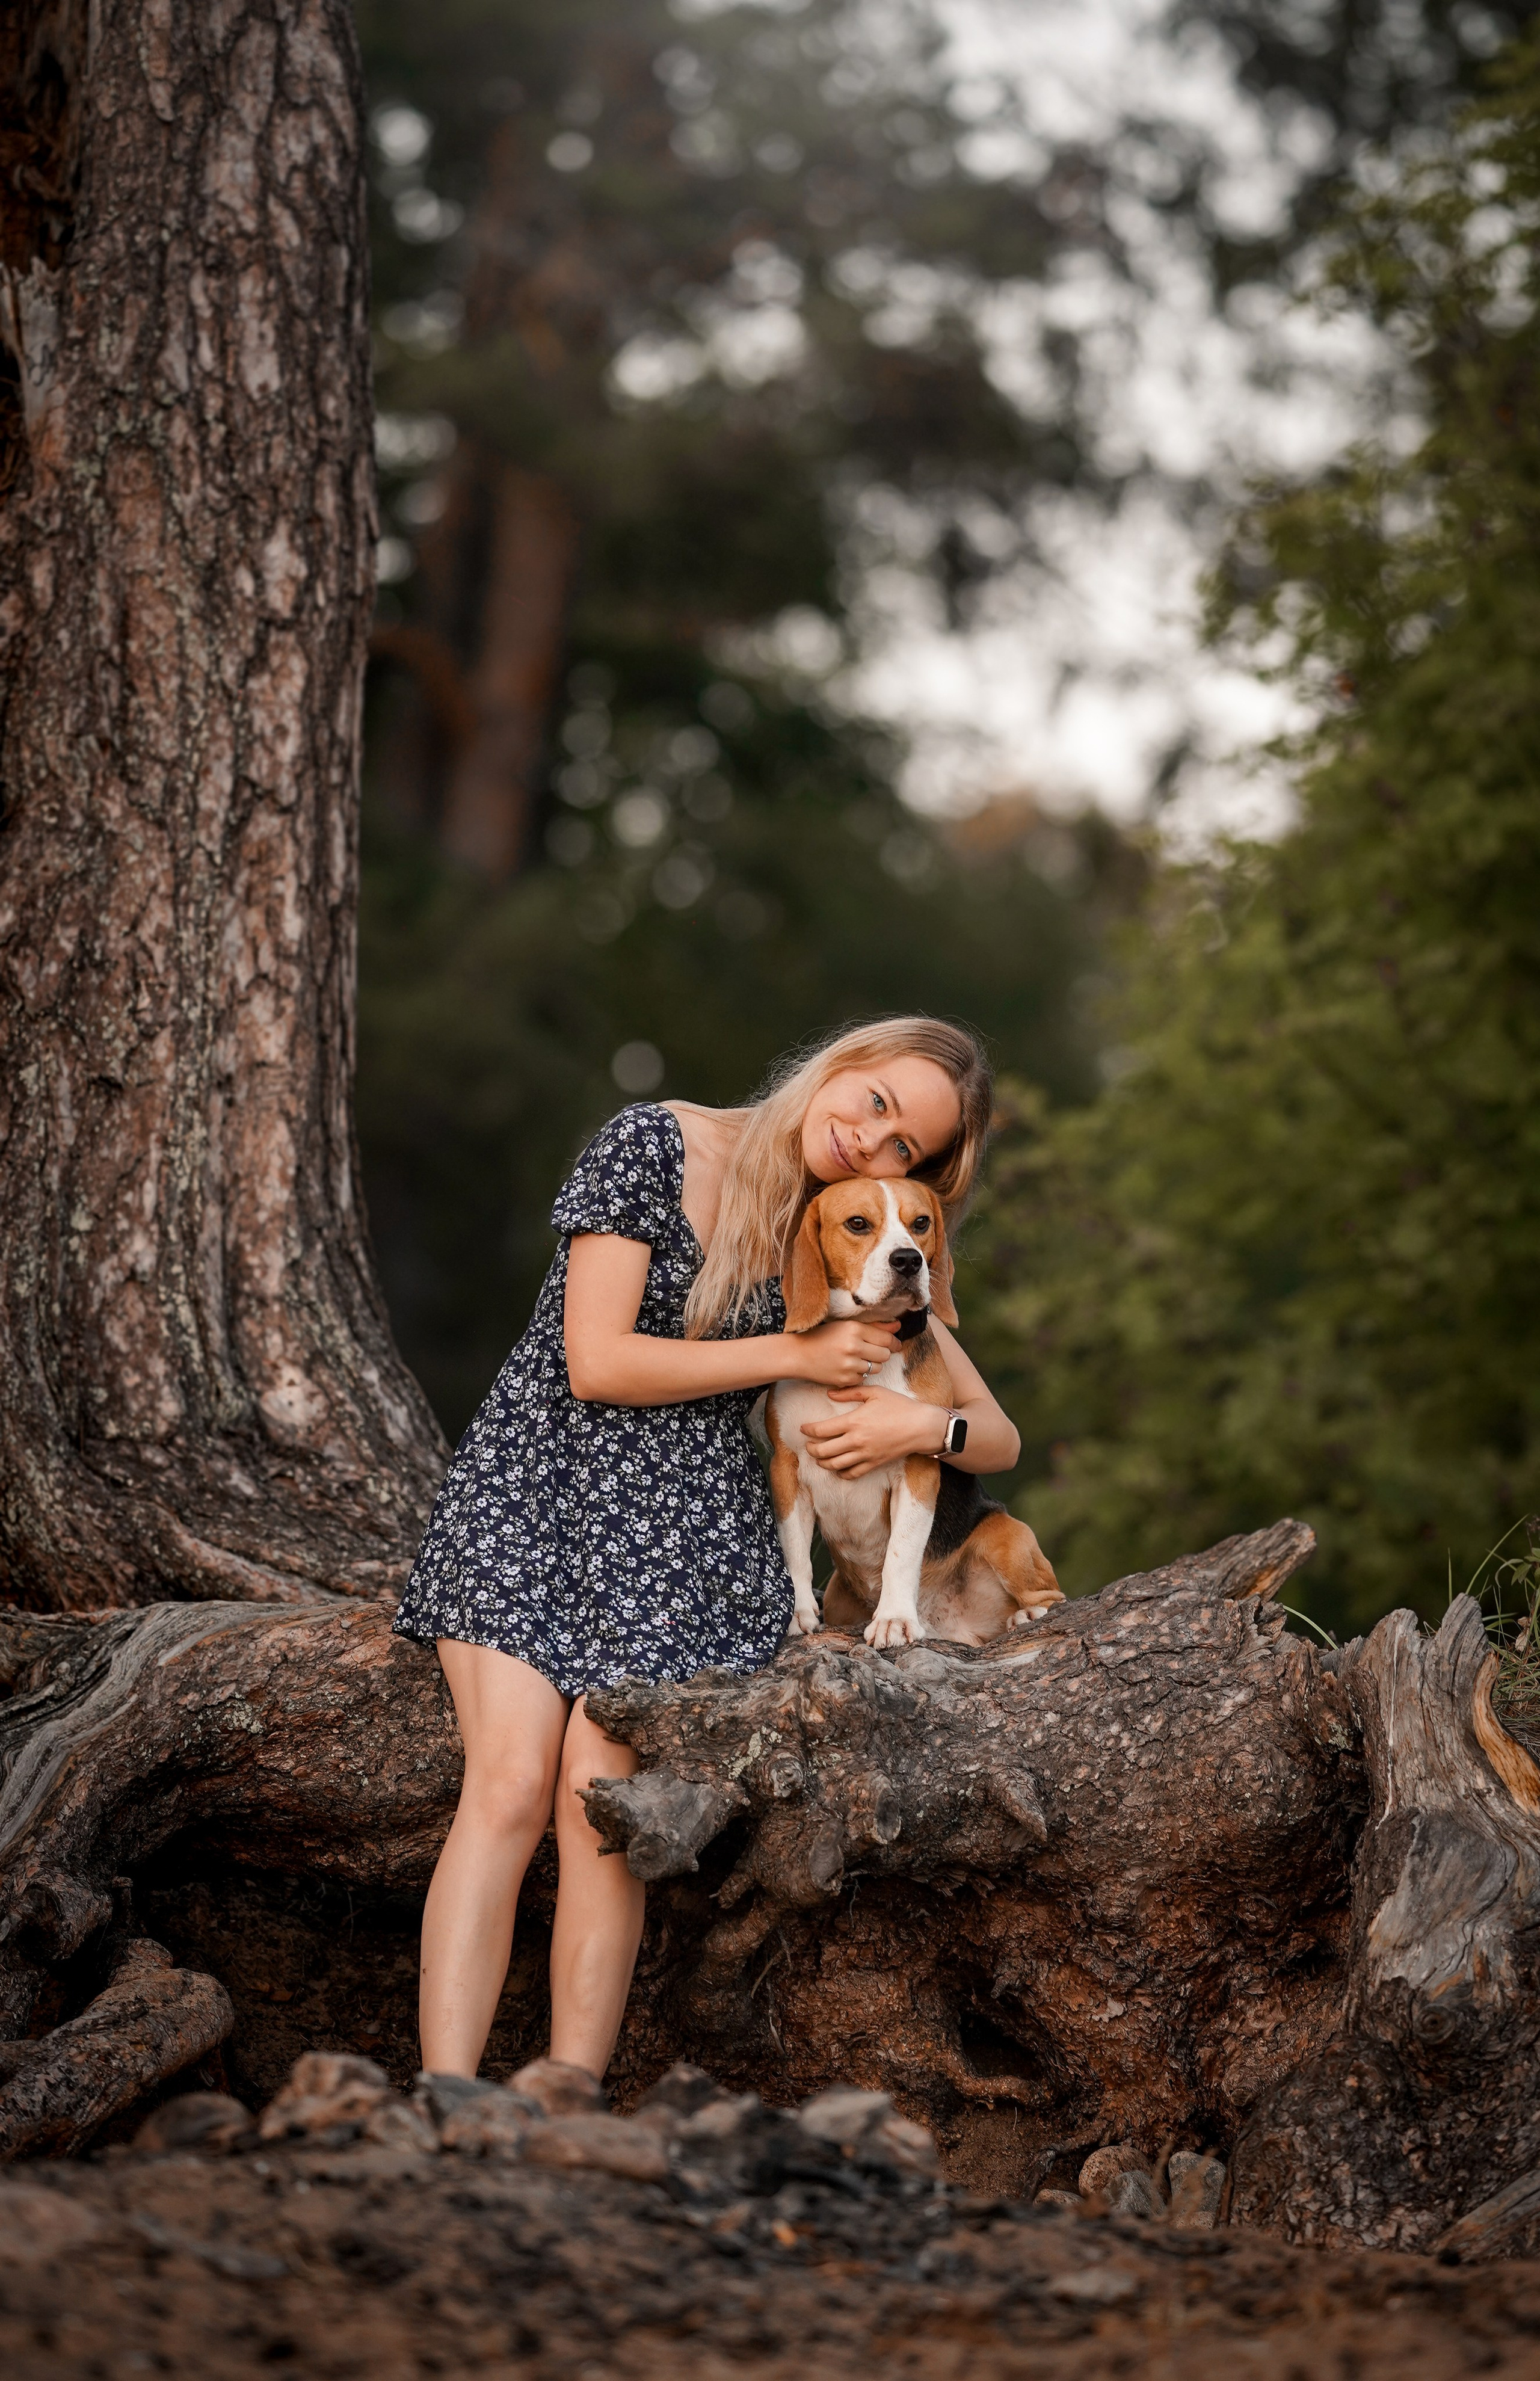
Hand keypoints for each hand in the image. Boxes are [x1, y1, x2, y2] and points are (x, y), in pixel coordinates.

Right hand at [787, 1316, 898, 1388]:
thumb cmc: (824, 1337)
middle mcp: (853, 1347)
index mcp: (854, 1329)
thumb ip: (874, 1327)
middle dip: (882, 1354)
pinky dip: (860, 1374)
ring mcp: (849, 1365)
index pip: (886, 1339)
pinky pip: (864, 1378)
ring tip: (859, 1359)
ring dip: (872, 1364)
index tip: (895, 1344)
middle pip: (885, 1355)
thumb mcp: (847, 1326)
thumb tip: (898, 1327)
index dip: (894, 1342)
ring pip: (877, 1368)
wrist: (800, 1354)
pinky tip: (849, 1367)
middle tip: (873, 1351)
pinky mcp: (845, 1379)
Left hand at [801, 1385, 942, 1478]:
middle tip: (809, 1445)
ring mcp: (865, 1455)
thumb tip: (829, 1393)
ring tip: (818, 1458)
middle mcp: (856, 1440)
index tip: (803, 1428)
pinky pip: (851, 1474)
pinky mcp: (873, 1464)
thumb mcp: (875, 1392)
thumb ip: (850, 1392)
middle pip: (824, 1451)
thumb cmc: (899, 1406)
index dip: (808, 1430)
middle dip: (811, 1449)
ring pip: (834, 1465)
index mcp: (854, 1421)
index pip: (822, 1430)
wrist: (921, 1426)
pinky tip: (837, 1468)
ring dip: (822, 1463)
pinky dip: (840, 1473)